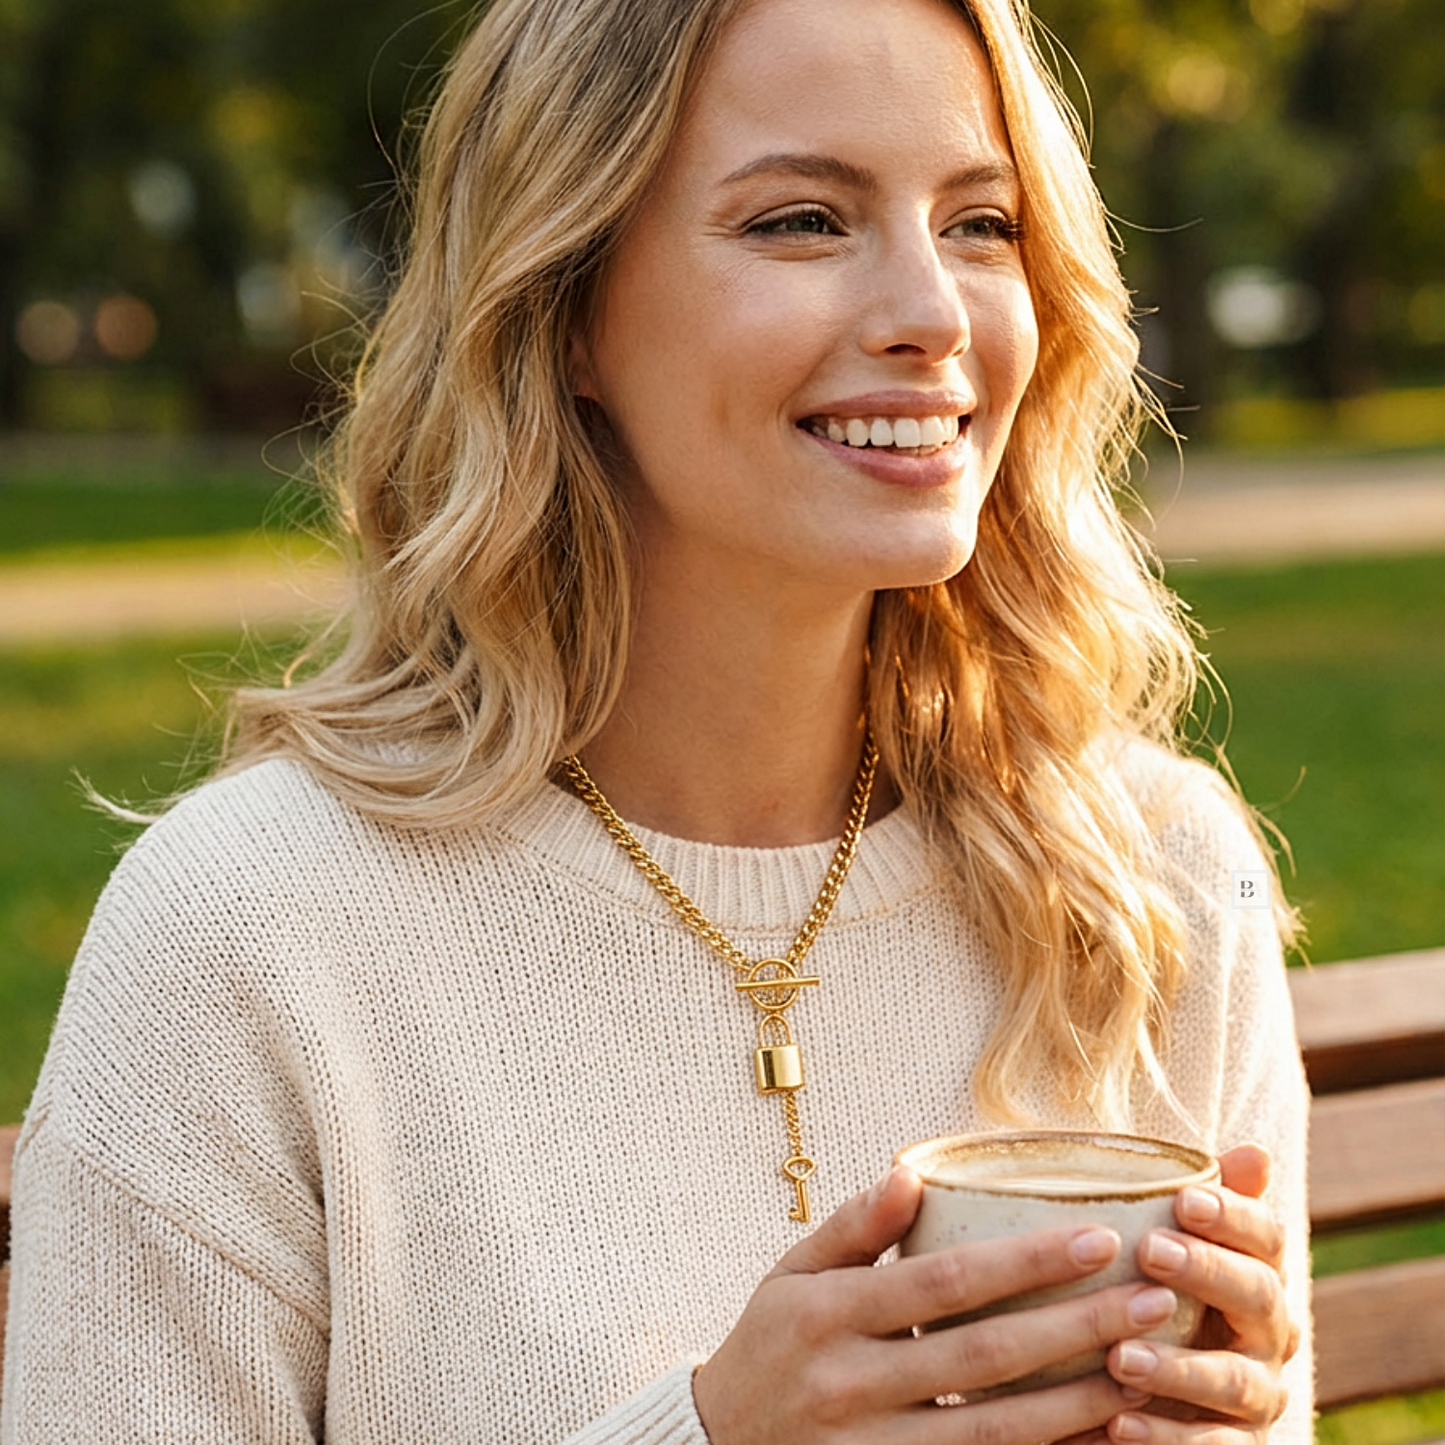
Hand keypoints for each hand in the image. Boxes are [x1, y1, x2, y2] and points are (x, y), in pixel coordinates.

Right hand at [692, 1166, 1178, 1444]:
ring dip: (1082, 1402)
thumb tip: (910, 1172)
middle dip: (1080, 1326)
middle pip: (986, 1356)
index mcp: (829, 1314)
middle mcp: (853, 1384)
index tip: (1097, 1237)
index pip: (945, 1282)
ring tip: (1150, 1369)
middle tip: (1155, 1298)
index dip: (1026, 1262)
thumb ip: (851, 1227)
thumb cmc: (769, 1347)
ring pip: (998, 1431)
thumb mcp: (790, 1276)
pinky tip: (1100, 1436)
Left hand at [1092, 1146, 1299, 1442]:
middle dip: (1207, 1271)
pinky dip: (1167, 1440)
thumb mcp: (1166, 1244)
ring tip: (1120, 1357)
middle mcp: (1268, 1335)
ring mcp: (1257, 1396)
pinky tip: (1119, 1427)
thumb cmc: (1152, 1292)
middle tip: (1151, 1252)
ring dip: (1178, 1367)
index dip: (1234, 1215)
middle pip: (1259, 1296)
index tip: (1186, 1199)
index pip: (1267, 1237)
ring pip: (1234, 1381)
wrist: (1149, 1392)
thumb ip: (1201, 1202)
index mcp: (1256, 1274)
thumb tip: (1256, 1151)